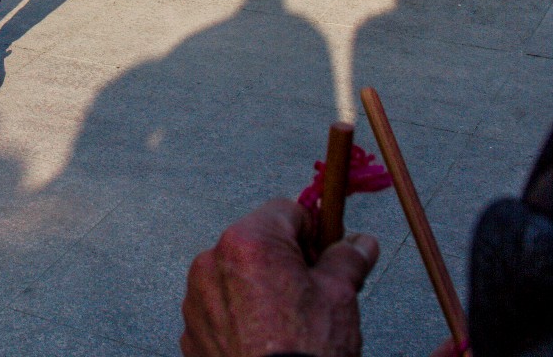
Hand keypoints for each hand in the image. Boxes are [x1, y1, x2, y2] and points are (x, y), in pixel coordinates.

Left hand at [180, 197, 378, 356]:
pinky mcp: (192, 330)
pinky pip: (221, 308)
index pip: (286, 211)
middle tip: (312, 292)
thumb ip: (347, 258)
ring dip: (261, 288)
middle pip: (258, 242)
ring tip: (288, 321)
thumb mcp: (340, 296)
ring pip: (237, 276)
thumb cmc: (305, 351)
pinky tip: (265, 338)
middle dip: (286, 261)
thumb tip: (360, 242)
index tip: (326, 253)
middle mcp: (212, 261)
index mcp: (248, 241)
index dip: (313, 232)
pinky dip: (241, 316)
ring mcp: (197, 298)